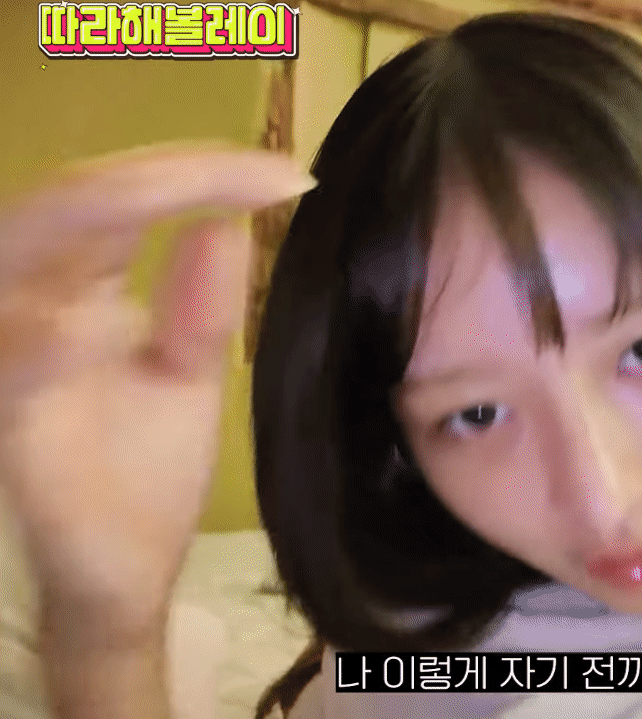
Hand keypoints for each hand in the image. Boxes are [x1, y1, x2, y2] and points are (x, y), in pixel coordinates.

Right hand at [0, 142, 314, 646]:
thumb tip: (224, 219)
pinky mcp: (11, 435)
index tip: (287, 173)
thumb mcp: (186, 375)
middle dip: (160, 174)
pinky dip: (44, 346)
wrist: (119, 577)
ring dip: (100, 216)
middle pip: (67, 203)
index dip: (194, 170)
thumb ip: (197, 302)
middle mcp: (26, 314)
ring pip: (15, 261)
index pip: (117, 200)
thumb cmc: (142, 474)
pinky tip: (96, 317)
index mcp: (72, 294)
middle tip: (256, 172)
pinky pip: (11, 380)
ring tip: (192, 189)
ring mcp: (11, 370)